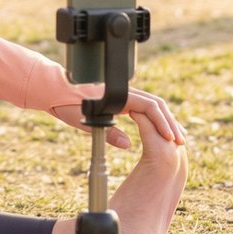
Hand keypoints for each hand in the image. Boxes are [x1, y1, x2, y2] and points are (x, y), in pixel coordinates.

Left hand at [52, 86, 185, 150]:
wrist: (52, 89)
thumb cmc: (64, 103)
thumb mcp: (83, 120)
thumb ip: (106, 131)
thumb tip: (128, 144)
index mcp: (116, 94)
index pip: (149, 106)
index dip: (163, 122)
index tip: (172, 138)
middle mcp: (121, 92)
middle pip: (155, 104)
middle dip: (169, 122)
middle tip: (181, 141)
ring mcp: (121, 94)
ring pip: (150, 105)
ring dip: (164, 120)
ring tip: (175, 138)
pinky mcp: (118, 100)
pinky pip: (142, 108)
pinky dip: (155, 118)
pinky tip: (159, 131)